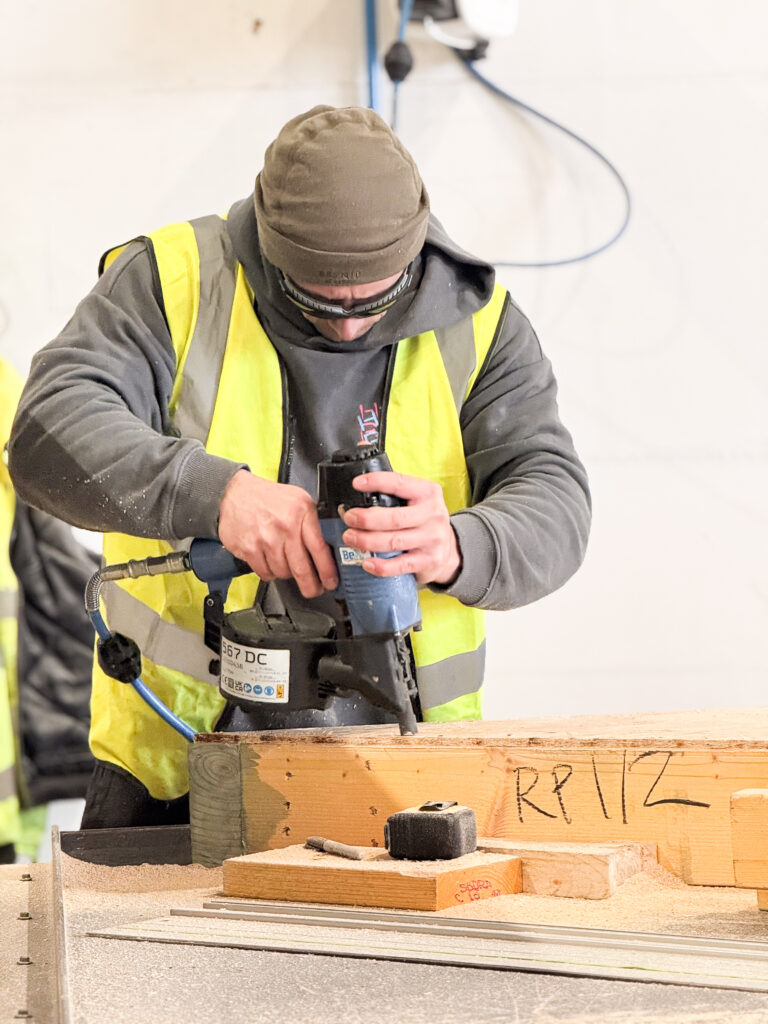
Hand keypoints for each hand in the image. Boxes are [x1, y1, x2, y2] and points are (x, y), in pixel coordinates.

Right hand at [218, 470, 338, 598]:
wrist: (236, 493)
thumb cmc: (270, 498)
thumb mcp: (300, 501)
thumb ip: (313, 524)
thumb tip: (328, 551)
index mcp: (301, 513)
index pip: (319, 549)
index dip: (327, 571)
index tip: (330, 582)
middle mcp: (284, 527)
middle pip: (301, 568)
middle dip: (310, 586)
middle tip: (313, 590)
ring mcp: (265, 539)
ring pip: (283, 573)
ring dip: (286, 572)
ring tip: (284, 561)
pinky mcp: (248, 549)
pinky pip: (265, 573)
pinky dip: (269, 571)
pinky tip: (269, 560)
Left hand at [341, 471, 460, 586]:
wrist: (449, 549)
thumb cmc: (423, 520)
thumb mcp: (417, 499)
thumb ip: (394, 490)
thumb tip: (361, 472)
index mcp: (428, 493)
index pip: (400, 483)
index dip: (376, 482)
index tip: (356, 484)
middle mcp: (433, 515)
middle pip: (395, 518)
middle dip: (367, 519)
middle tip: (349, 518)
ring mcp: (432, 539)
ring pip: (394, 541)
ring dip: (367, 541)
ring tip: (350, 537)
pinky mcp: (429, 560)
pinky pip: (400, 565)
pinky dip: (381, 566)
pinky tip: (367, 563)